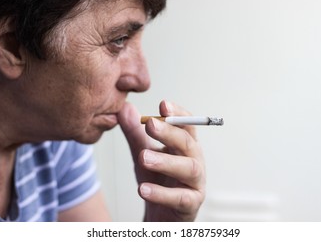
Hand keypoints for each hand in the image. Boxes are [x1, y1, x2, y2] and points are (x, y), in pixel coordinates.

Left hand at [118, 100, 205, 220]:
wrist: (161, 215)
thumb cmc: (158, 180)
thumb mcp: (143, 154)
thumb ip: (134, 133)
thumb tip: (124, 108)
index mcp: (186, 146)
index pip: (187, 124)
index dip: (178, 114)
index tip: (163, 105)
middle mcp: (194, 161)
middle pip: (187, 143)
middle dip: (169, 132)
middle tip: (150, 125)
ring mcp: (195, 183)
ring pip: (188, 168)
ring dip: (166, 161)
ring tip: (144, 157)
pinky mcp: (191, 204)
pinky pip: (180, 198)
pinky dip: (162, 193)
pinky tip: (143, 189)